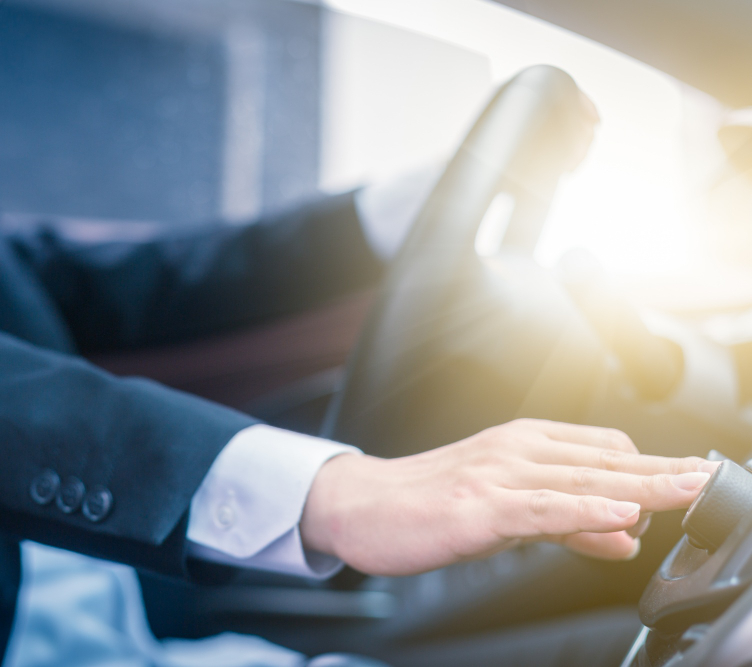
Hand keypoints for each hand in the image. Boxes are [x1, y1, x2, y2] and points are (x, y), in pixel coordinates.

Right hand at [300, 419, 716, 575]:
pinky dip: (585, 510)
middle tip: (708, 480)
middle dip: (662, 473)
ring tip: (687, 491)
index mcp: (521, 444)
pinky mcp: (478, 506)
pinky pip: (542, 507)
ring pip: (582, 478)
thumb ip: (568, 523)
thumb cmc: (428, 506)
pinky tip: (620, 514)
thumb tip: (624, 535)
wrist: (362, 507)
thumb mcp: (508, 515)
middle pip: (604, 460)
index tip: (695, 477)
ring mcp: (496, 475)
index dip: (652, 467)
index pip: (603, 450)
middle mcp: (514, 450)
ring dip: (640, 486)